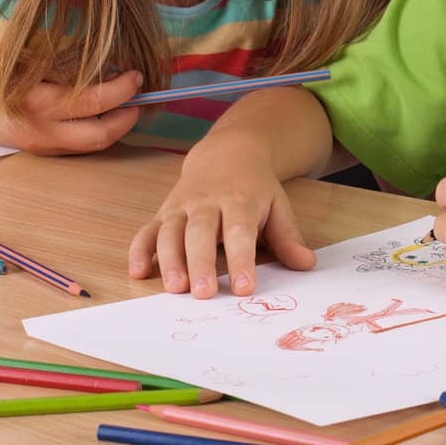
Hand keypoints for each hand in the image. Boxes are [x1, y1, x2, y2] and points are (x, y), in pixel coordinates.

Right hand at [0, 70, 146, 154]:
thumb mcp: (29, 63)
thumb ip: (65, 66)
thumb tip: (108, 64)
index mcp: (40, 102)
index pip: (94, 101)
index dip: (122, 89)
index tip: (136, 75)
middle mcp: (44, 131)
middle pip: (101, 135)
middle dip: (129, 117)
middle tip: (141, 97)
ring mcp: (44, 146)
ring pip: (93, 144)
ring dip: (117, 125)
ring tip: (128, 103)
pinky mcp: (43, 152)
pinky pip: (80, 145)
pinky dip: (98, 129)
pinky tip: (105, 112)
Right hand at [128, 141, 315, 297]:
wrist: (227, 151)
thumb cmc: (255, 187)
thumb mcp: (277, 204)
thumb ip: (288, 237)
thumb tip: (306, 264)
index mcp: (240, 199)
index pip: (240, 231)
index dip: (241, 259)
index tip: (244, 288)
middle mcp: (208, 202)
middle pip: (201, 232)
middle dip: (201, 263)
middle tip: (203, 293)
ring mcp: (182, 206)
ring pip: (171, 231)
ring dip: (170, 260)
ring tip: (175, 288)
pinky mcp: (164, 212)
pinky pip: (147, 230)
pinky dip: (139, 250)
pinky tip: (139, 272)